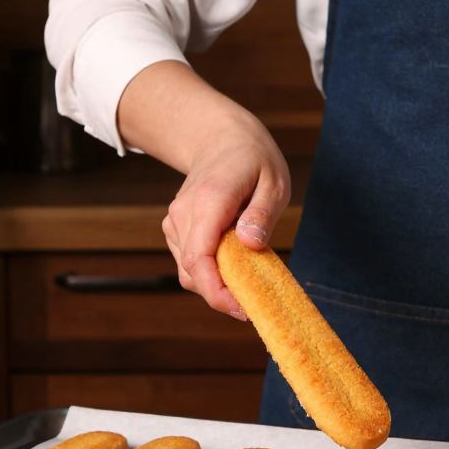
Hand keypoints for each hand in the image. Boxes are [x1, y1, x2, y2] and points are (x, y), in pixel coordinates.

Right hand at [161, 110, 289, 318]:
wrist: (220, 139)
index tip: (242, 308)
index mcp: (210, 200)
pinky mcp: (175, 229)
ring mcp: (175, 222)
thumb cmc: (253, 160)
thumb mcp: (273, 182)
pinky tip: (233, 264)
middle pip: (192, 271)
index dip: (216, 291)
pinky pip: (189, 263)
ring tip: (248, 279)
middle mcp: (185, 213)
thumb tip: (250, 245)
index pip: (199, 257)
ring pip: (188, 271)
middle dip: (221, 295)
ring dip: (216, 285)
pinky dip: (209, 273)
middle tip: (255, 303)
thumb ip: (261, 215)